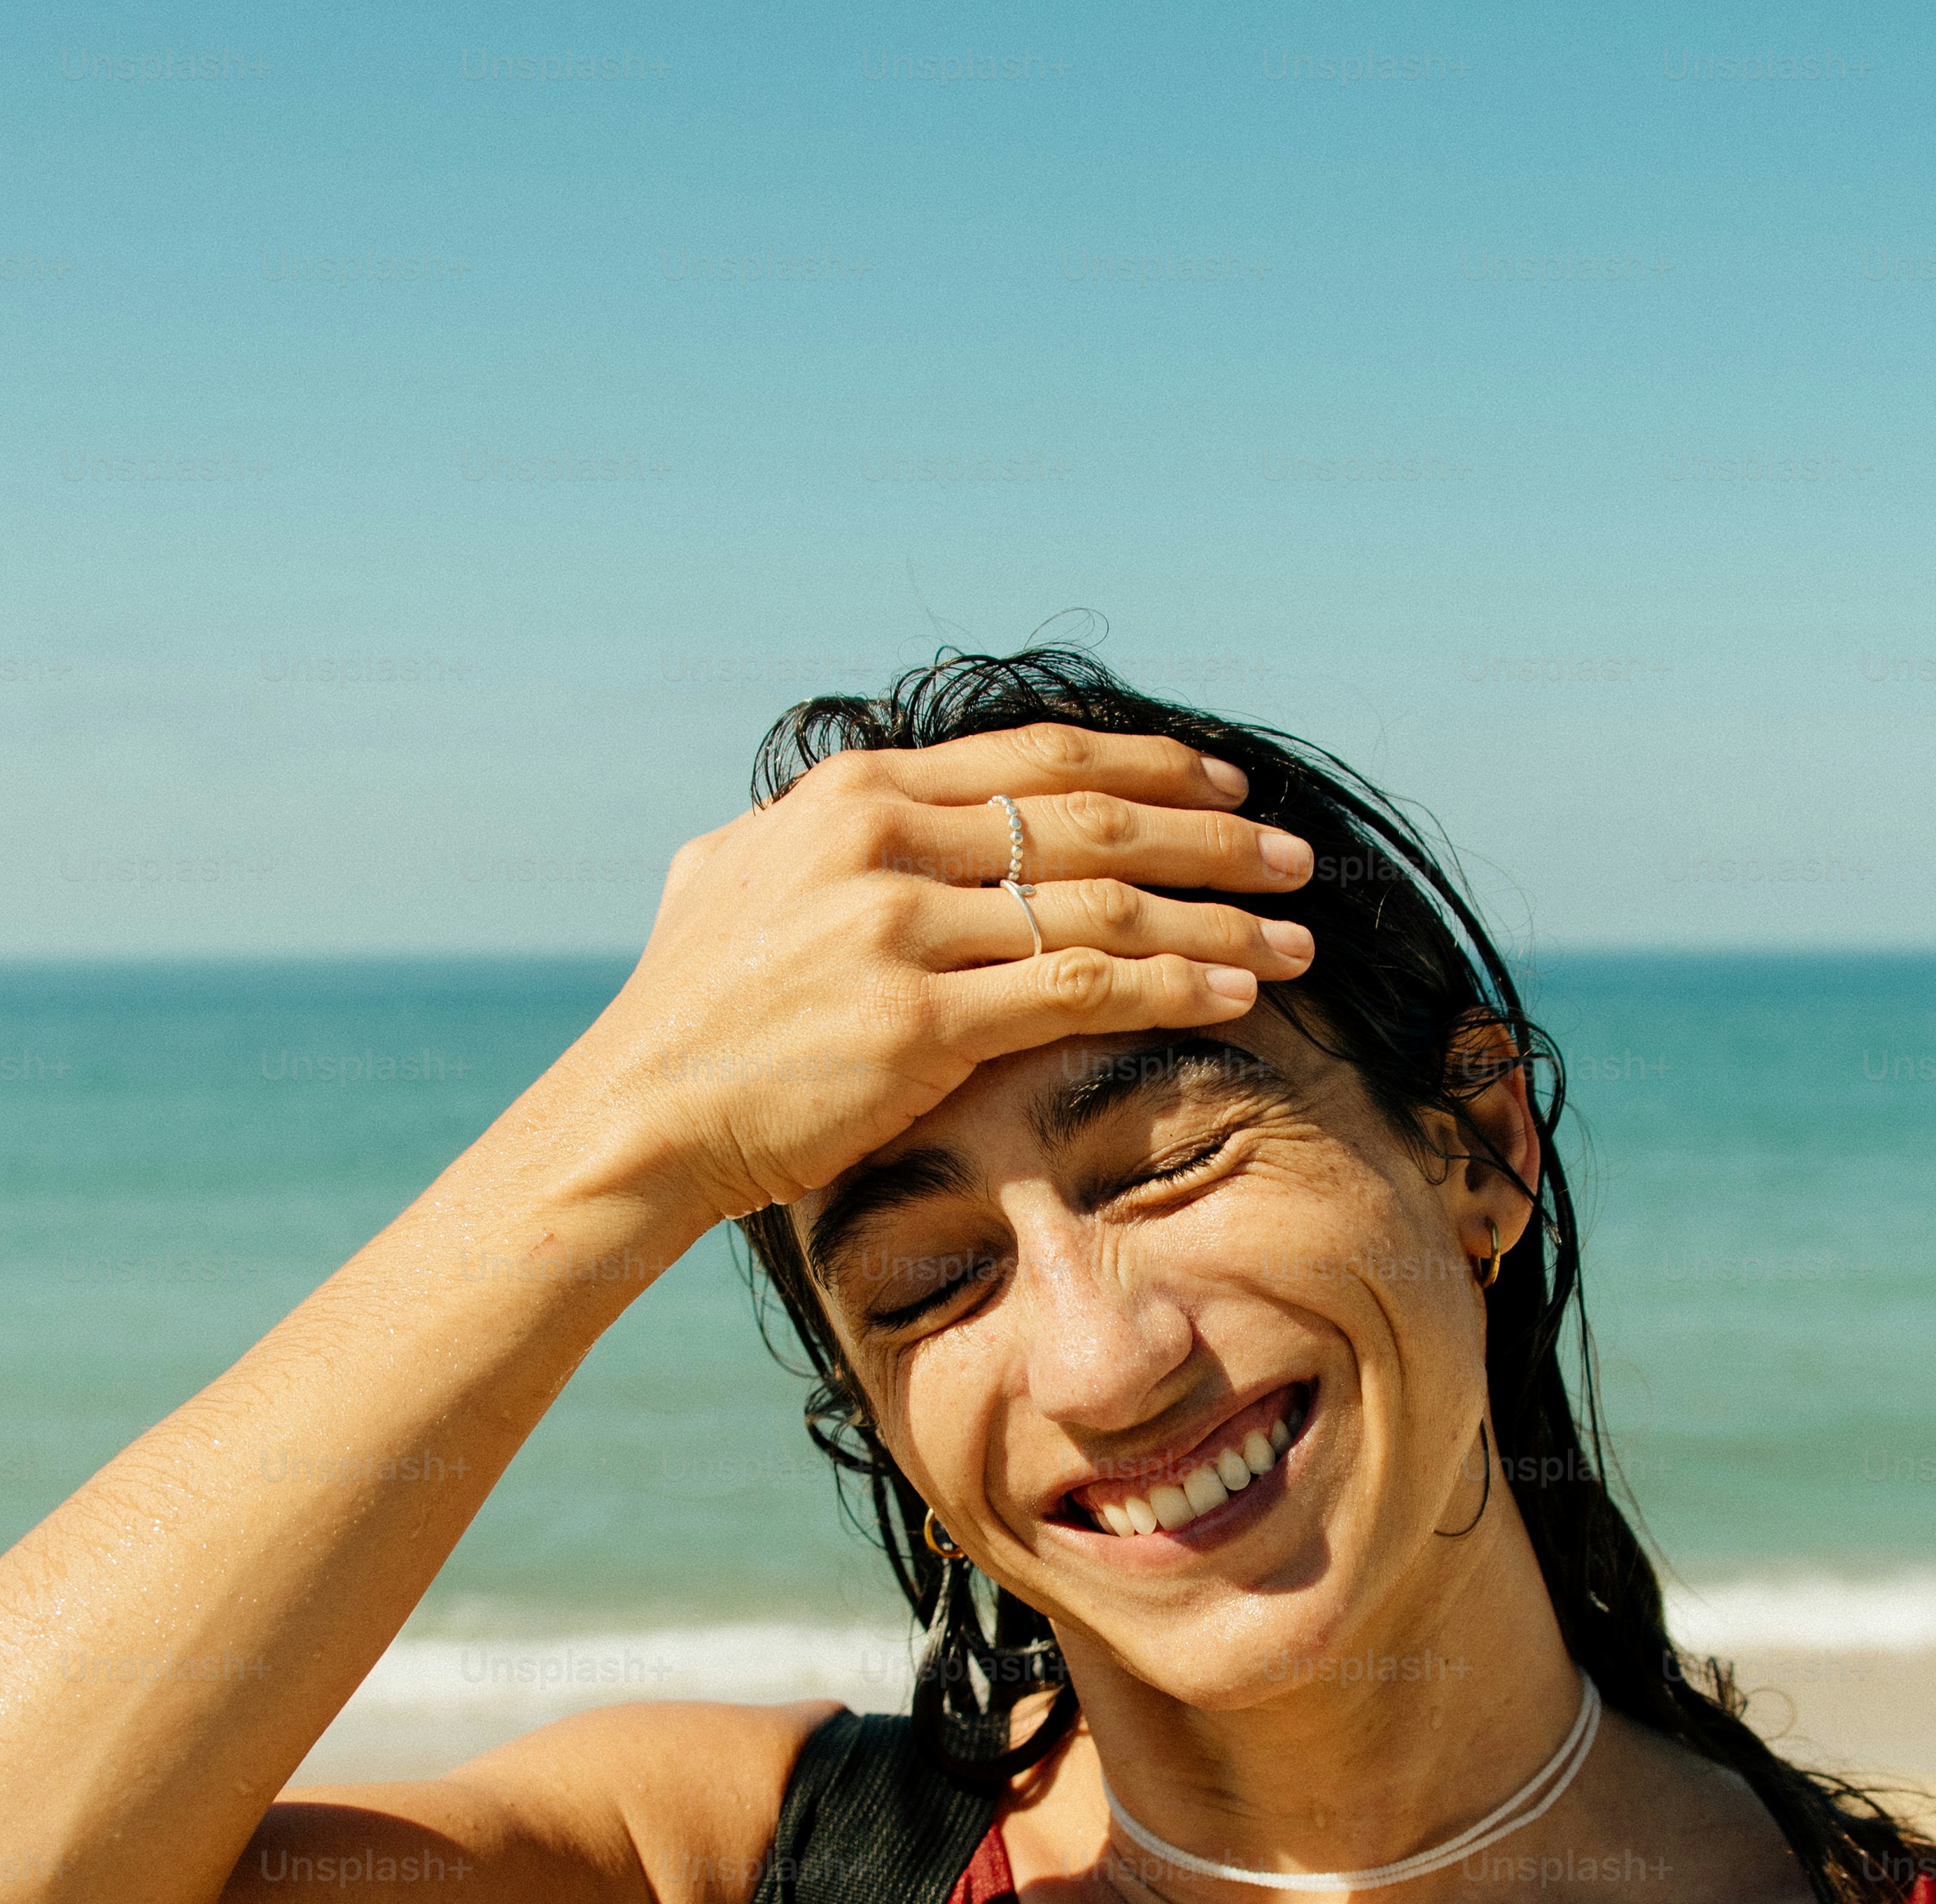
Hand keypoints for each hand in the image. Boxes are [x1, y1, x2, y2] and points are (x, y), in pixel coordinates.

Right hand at [558, 722, 1318, 1223]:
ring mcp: (900, 929)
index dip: (1151, 767)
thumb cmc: (689, 1009)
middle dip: (1215, 837)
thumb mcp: (735, 871)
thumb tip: (874, 805)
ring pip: (1105, 905)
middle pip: (1093, 821)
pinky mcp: (919, 1022)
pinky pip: (1082, 988)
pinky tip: (1237, 994)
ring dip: (1220, 918)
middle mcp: (882, 842)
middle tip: (1296, 859)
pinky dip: (1173, 985)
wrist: (639, 1114)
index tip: (1227, 786)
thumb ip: (818, 830)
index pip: (1040, 757)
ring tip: (1297, 937)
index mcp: (853, 794)